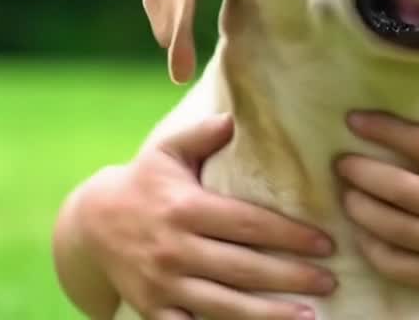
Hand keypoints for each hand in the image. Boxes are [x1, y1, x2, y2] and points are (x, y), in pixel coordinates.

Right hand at [75, 114, 337, 319]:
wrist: (89, 225)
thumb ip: (201, 133)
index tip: (326, 243)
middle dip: (290, 277)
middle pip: (243, 268)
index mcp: (186, 208)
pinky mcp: (152, 309)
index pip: (248, 224)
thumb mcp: (167, 150)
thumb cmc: (144, 182)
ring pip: (223, 305)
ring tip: (309, 316)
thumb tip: (233, 119)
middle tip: (329, 281)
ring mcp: (162, 284)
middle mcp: (174, 249)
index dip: (289, 236)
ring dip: (268, 314)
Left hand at [336, 112, 418, 319]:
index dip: (387, 130)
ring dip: (359, 207)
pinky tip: (361, 232)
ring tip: (345, 193)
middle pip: (399, 187)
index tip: (356, 120)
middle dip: (361, 171)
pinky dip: (371, 246)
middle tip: (341, 162)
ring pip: (390, 226)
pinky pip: (395, 263)